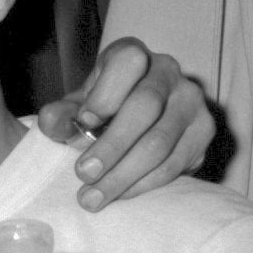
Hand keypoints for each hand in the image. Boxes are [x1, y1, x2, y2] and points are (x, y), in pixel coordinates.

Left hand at [35, 39, 214, 212]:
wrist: (144, 123)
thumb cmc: (106, 111)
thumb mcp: (81, 108)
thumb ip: (64, 115)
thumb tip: (49, 122)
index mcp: (133, 55)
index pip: (128, 62)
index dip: (106, 94)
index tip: (84, 122)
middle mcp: (168, 71)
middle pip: (145, 107)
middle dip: (111, 145)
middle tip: (83, 174)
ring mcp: (191, 101)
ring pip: (160, 143)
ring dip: (122, 175)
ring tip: (93, 197)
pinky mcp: (203, 133)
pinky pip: (173, 164)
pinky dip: (141, 185)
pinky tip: (119, 195)